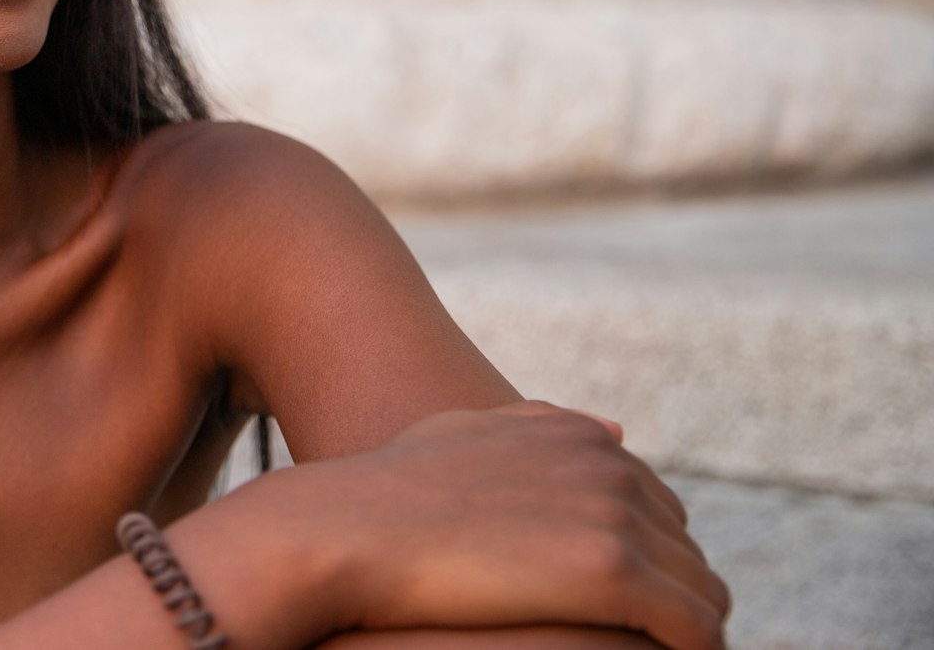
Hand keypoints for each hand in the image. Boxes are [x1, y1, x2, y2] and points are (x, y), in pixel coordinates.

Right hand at [262, 401, 729, 649]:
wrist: (350, 531)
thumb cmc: (389, 494)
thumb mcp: (465, 434)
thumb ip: (538, 425)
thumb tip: (617, 429)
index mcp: (580, 435)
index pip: (658, 507)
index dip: (640, 561)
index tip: (610, 606)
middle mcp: (611, 462)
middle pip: (686, 549)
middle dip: (669, 595)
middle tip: (632, 638)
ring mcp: (616, 513)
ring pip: (703, 592)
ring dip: (687, 629)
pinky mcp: (616, 572)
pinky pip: (696, 628)